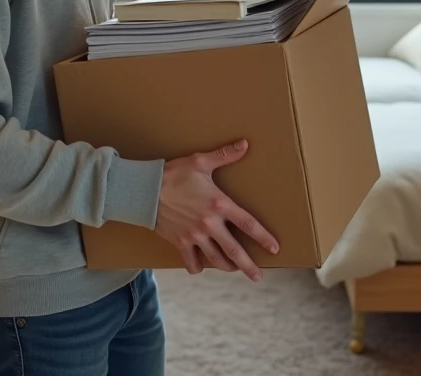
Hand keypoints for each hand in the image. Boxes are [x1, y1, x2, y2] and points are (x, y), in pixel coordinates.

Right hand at [154, 139, 278, 281]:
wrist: (145, 190)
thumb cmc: (173, 174)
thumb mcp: (200, 162)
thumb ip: (224, 155)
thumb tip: (245, 144)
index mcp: (219, 204)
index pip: (248, 224)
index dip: (263, 237)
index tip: (275, 248)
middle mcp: (210, 224)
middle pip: (234, 250)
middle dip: (248, 266)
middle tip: (258, 277)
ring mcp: (194, 235)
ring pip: (215, 258)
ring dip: (226, 267)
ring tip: (234, 270)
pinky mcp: (180, 242)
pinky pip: (191, 261)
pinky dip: (197, 267)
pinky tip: (201, 267)